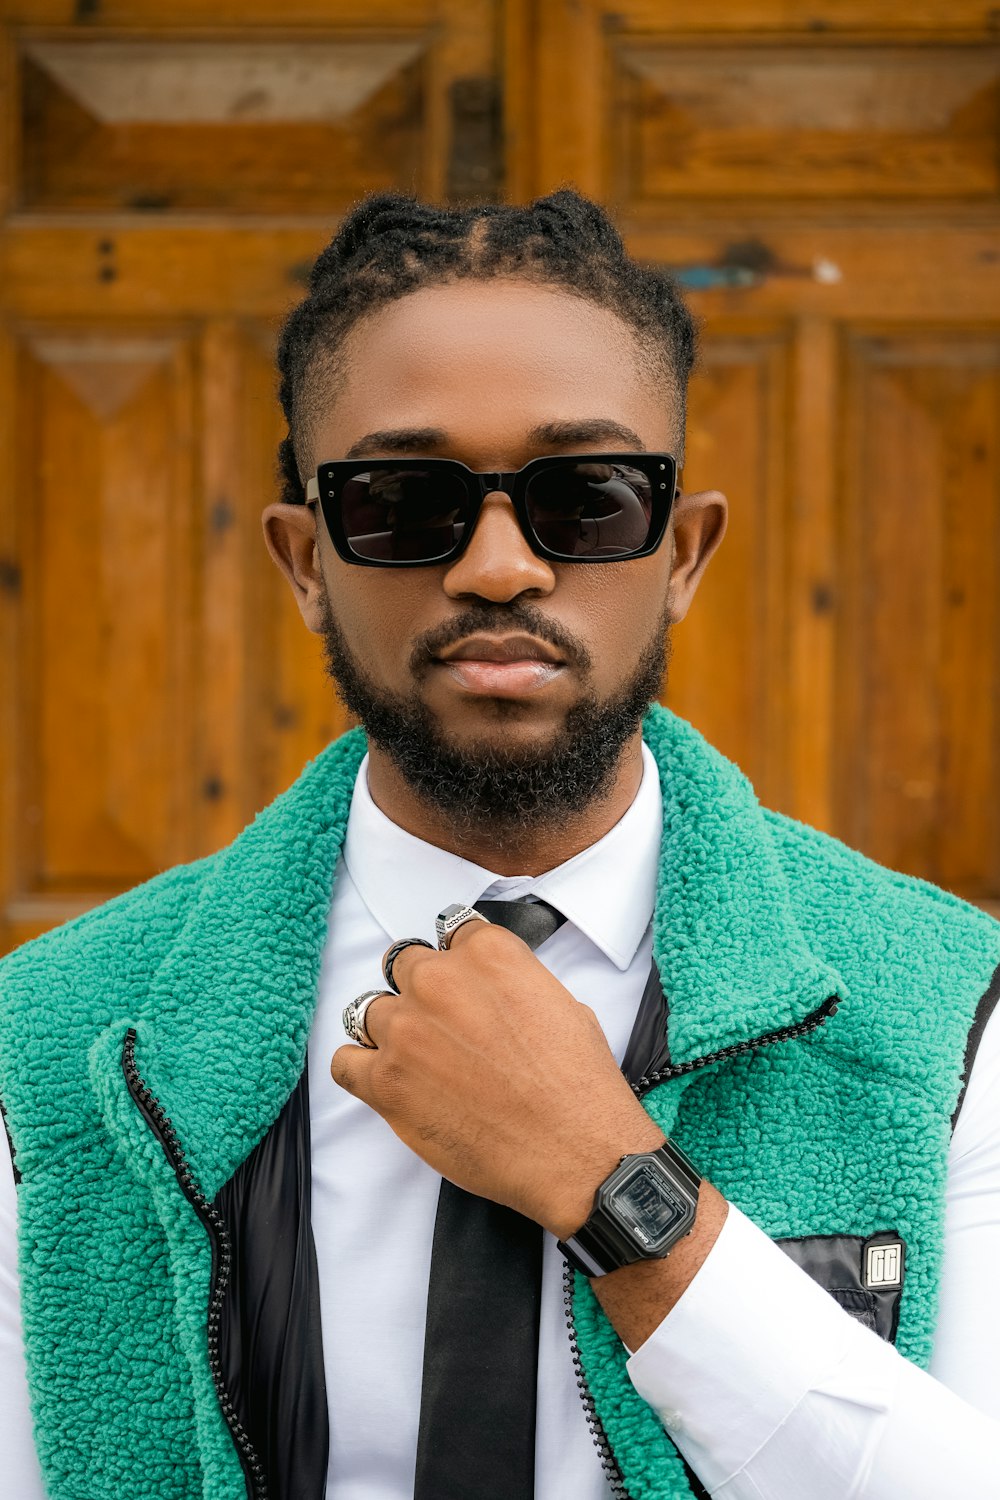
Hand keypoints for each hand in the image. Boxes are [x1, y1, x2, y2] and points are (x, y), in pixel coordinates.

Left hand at [330, 916, 663, 1237]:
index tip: (461, 982)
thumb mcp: (562, 1003)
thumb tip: (493, 993)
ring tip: (416, 1058)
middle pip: (405, 964)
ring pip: (369, 1010)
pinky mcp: (384, 1081)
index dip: (455, 962)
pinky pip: (344, 1062)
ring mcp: (405, 1030)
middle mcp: (439, 981)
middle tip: (441, 1025)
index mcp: (487, 954)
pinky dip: (359, 1069)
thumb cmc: (578, 1087)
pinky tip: (385, 1080)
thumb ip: (512, 982)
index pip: (450, 932)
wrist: (574, 1153)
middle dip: (420, 991)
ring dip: (390, 1030)